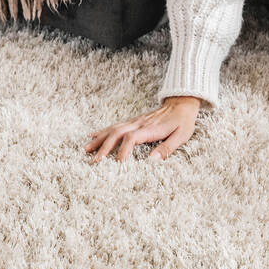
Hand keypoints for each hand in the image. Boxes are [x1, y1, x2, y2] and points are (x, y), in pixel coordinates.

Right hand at [84, 95, 202, 161]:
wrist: (182, 103)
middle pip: (117, 134)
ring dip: (99, 139)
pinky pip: (115, 125)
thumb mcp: (181, 136)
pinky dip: (102, 131)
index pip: (131, 139)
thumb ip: (167, 148)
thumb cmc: (183, 121)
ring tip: (85, 150)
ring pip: (113, 129)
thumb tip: (153, 160)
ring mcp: (134, 121)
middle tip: (94, 161)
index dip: (123, 152)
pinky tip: (92, 135)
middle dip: (104, 148)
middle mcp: (139, 124)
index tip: (117, 166)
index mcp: (150, 129)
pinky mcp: (133, 121)